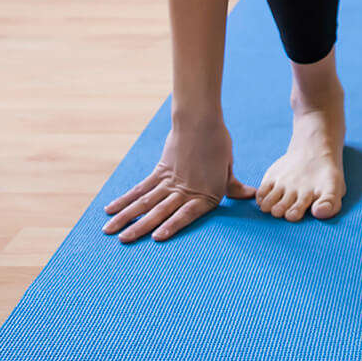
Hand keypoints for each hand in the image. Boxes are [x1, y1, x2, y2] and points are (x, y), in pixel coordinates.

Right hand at [102, 115, 254, 242]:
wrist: (200, 119)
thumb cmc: (218, 143)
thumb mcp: (228, 167)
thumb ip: (233, 186)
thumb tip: (251, 195)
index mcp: (206, 193)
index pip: (187, 214)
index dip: (172, 226)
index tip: (156, 238)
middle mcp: (185, 189)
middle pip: (160, 211)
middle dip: (140, 228)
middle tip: (123, 241)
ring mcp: (169, 181)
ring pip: (145, 202)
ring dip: (127, 217)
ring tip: (110, 231)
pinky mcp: (159, 171)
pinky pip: (140, 188)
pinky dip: (125, 199)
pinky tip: (111, 209)